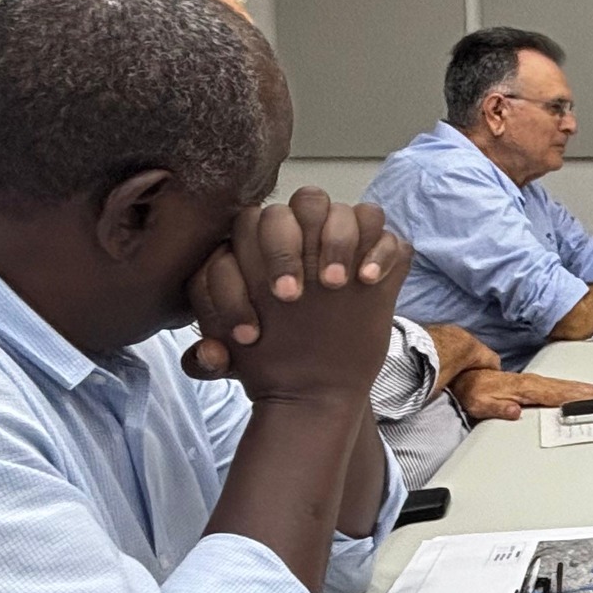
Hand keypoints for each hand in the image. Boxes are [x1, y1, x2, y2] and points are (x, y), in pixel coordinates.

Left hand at [185, 189, 409, 402]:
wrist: (316, 384)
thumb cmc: (272, 360)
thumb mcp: (236, 363)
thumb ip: (209, 362)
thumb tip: (208, 353)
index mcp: (254, 255)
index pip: (241, 232)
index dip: (239, 276)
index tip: (253, 330)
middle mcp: (295, 240)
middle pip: (284, 212)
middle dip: (284, 249)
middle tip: (291, 298)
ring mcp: (338, 247)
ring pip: (335, 209)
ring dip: (337, 239)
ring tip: (335, 284)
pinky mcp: (377, 260)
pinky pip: (384, 232)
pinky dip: (379, 250)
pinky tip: (369, 281)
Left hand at [427, 323, 499, 391]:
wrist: (405, 349)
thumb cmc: (430, 370)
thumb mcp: (443, 386)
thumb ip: (453, 390)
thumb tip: (453, 396)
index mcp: (474, 350)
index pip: (494, 361)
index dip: (491, 374)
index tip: (484, 383)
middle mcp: (466, 336)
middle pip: (478, 351)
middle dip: (472, 364)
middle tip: (463, 378)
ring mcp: (450, 329)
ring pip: (462, 344)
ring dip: (457, 355)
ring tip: (447, 368)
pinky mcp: (436, 326)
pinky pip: (447, 339)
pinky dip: (445, 349)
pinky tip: (435, 358)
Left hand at [451, 368, 592, 422]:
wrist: (466, 378)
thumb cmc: (473, 392)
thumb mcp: (480, 404)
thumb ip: (498, 408)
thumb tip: (514, 412)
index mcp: (525, 389)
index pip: (556, 395)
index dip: (577, 397)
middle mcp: (532, 383)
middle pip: (566, 388)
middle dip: (589, 391)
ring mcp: (534, 382)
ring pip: (565, 385)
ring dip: (585, 388)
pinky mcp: (532, 383)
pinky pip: (558, 385)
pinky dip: (573, 387)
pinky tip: (580, 390)